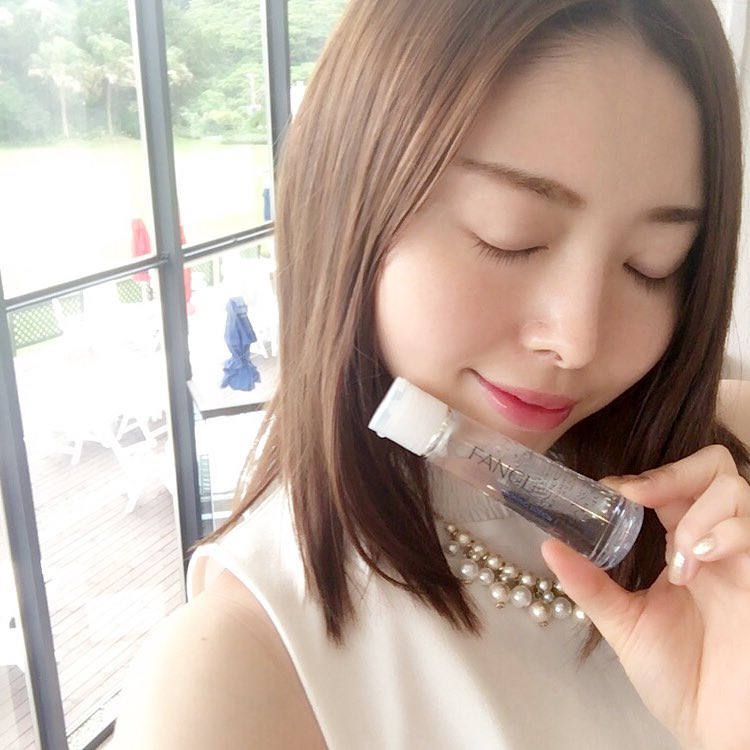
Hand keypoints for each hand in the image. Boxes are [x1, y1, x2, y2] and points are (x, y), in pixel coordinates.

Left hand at [541, 445, 749, 749]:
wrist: (717, 731)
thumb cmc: (679, 679)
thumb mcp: (624, 625)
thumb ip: (590, 584)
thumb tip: (548, 546)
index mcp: (681, 547)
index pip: (669, 485)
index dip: (641, 479)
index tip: (610, 494)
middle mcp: (715, 543)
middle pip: (710, 469)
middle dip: (671, 473)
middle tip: (637, 498)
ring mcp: (742, 558)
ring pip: (734, 489)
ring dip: (695, 511)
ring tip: (676, 556)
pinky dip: (723, 533)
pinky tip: (696, 564)